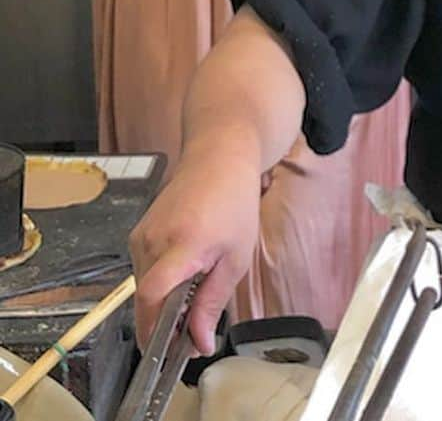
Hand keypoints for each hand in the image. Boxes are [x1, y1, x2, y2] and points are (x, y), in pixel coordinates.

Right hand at [129, 149, 260, 354]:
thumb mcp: (236, 258)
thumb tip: (199, 344)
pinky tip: (183, 275)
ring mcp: (141, 235)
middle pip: (145, 299)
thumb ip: (212, 303)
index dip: (155, 328)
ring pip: (143, 288)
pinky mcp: (138, 233)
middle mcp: (154, 239)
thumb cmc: (234, 203)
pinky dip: (158, 283)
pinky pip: (142, 270)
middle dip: (163, 324)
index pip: (152, 294)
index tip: (169, 351)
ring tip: (193, 296)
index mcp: (183, 244)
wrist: (218, 158)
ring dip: (162, 303)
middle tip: (191, 332)